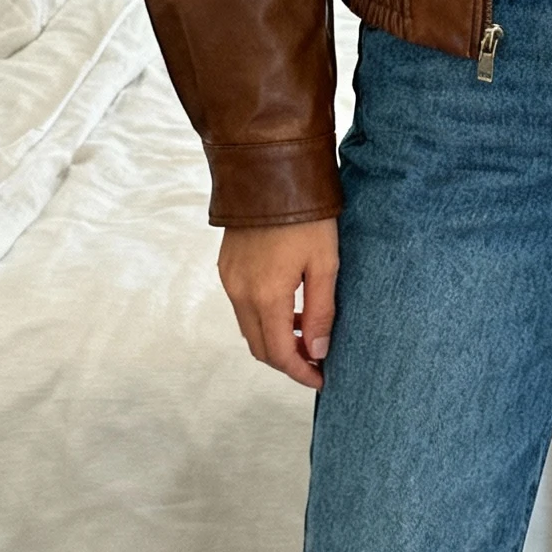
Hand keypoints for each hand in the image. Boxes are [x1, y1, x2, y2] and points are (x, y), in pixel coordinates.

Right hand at [218, 219, 338, 390]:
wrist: (269, 173)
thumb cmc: (305, 216)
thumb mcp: (325, 264)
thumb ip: (321, 312)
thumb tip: (318, 351)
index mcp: (266, 296)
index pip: (280, 354)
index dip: (301, 372)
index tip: (322, 379)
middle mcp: (240, 293)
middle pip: (260, 347)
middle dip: (288, 360)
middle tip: (317, 361)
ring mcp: (229, 279)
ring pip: (249, 328)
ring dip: (276, 339)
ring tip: (308, 335)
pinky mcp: (227, 267)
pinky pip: (243, 307)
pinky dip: (264, 319)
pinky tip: (291, 309)